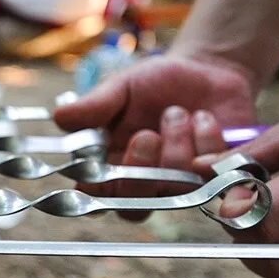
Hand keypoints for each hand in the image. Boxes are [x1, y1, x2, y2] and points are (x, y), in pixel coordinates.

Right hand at [53, 53, 258, 205]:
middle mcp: (146, 185)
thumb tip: (59, 117)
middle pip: (135, 207)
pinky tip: (205, 118)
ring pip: (176, 188)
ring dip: (178, 144)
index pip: (96, 197)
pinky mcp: (219, 177)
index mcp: (113, 168)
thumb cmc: (156, 83)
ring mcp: (183, 186)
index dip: (97, 188)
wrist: (207, 70)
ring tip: (180, 112)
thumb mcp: (122, 87)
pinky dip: (208, 140)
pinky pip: (213, 173)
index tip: (101, 162)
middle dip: (141, 170)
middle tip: (147, 133)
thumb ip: (95, 106)